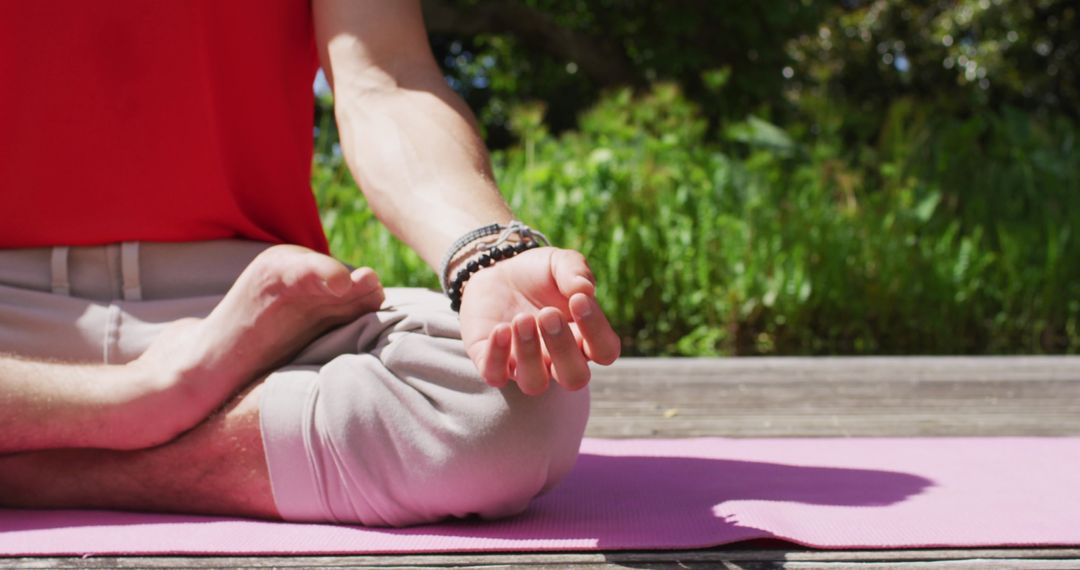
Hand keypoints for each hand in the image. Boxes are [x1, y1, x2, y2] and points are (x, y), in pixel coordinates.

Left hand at [459, 247, 620, 394]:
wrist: (497, 273)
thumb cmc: (538, 274)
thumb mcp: (559, 263)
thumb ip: (576, 271)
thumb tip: (584, 289)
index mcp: (584, 339)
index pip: (605, 351)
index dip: (597, 330)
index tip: (579, 300)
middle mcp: (558, 360)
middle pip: (574, 378)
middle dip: (563, 349)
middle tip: (548, 314)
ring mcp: (524, 366)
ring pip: (534, 383)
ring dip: (529, 354)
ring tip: (522, 319)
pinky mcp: (492, 364)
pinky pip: (495, 375)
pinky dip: (497, 356)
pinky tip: (500, 328)